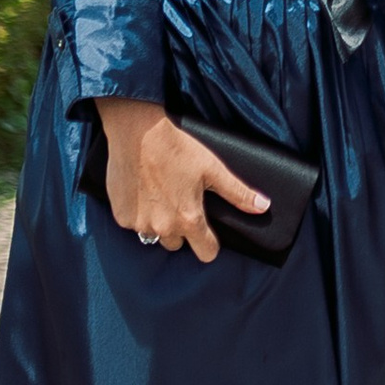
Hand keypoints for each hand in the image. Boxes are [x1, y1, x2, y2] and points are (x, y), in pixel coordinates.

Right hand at [98, 98, 267, 263]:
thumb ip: (238, 193)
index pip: (206, 252)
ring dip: (159, 223)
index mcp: (189, 220)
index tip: (208, 232)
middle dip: (182, 230)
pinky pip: (134, 224)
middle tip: (181, 202)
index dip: (210, 243)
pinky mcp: (121, 216)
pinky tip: (143, 192)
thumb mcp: (213, 169)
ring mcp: (139, 224)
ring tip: (162, 196)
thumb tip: (264, 207)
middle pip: (178, 244)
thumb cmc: (177, 148)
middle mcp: (163, 228)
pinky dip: (139, 214)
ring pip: (154, 235)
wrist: (138, 132)